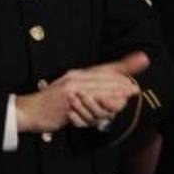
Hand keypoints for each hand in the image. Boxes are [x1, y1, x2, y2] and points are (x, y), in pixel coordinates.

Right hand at [17, 52, 147, 132]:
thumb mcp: (74, 93)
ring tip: (123, 102)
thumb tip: (113, 95)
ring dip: (113, 97)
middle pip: (105, 78)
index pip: (105, 69)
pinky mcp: (67, 102)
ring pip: (99, 91)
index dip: (123, 67)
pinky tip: (109, 109)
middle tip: (134, 91)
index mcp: (78, 74)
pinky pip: (89, 104)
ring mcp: (71, 89)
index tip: (141, 61)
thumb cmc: (55, 104)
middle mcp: (76, 78)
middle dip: (121, 84)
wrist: (31, 111)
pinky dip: (101, 106)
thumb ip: (93, 92)